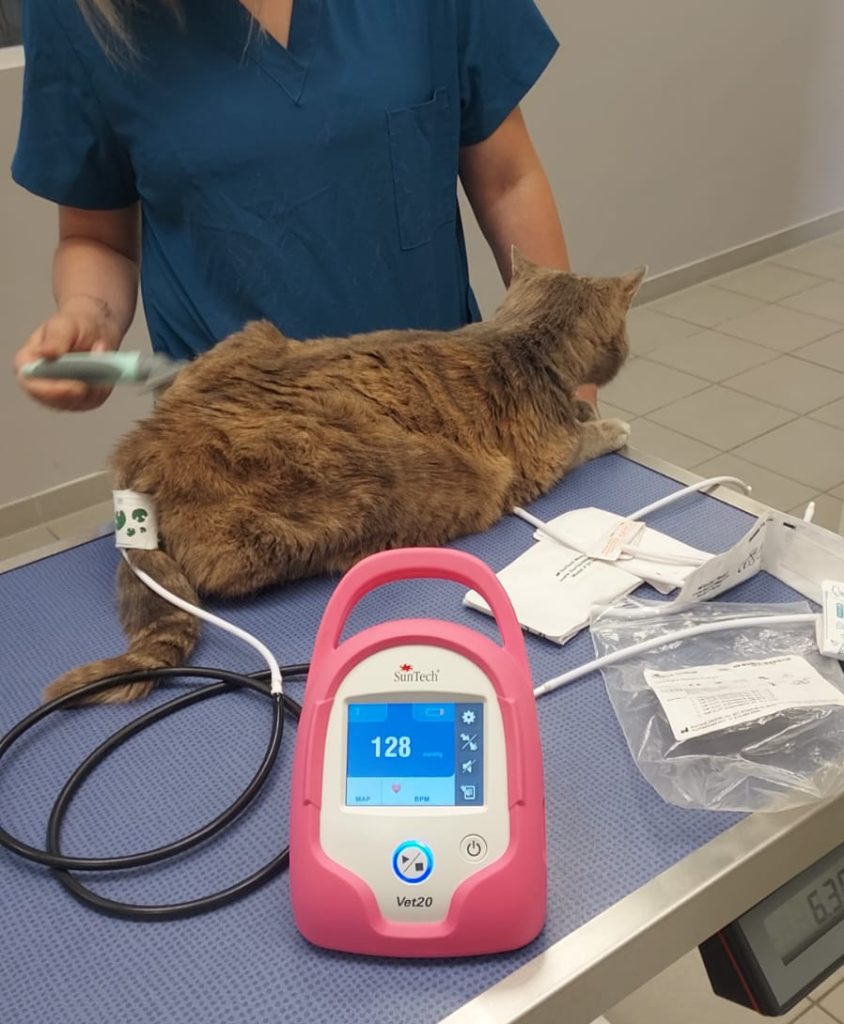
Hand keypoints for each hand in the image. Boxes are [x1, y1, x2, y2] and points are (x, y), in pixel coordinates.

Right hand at [14, 296, 120, 410]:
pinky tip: (105, 370)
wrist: (94, 330)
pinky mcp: (80, 400)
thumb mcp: (64, 326)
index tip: (76, 387)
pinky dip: (103, 387)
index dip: (52, 391)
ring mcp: (60, 395)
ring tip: (99, 356)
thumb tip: (47, 353)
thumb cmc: (74, 326)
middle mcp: (40, 383)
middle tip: (97, 370)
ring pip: (76, 403)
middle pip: (54, 401)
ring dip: (93, 385)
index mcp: (28, 363)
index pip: (32, 385)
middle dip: (78, 389)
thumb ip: (55, 340)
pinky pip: (93, 401)